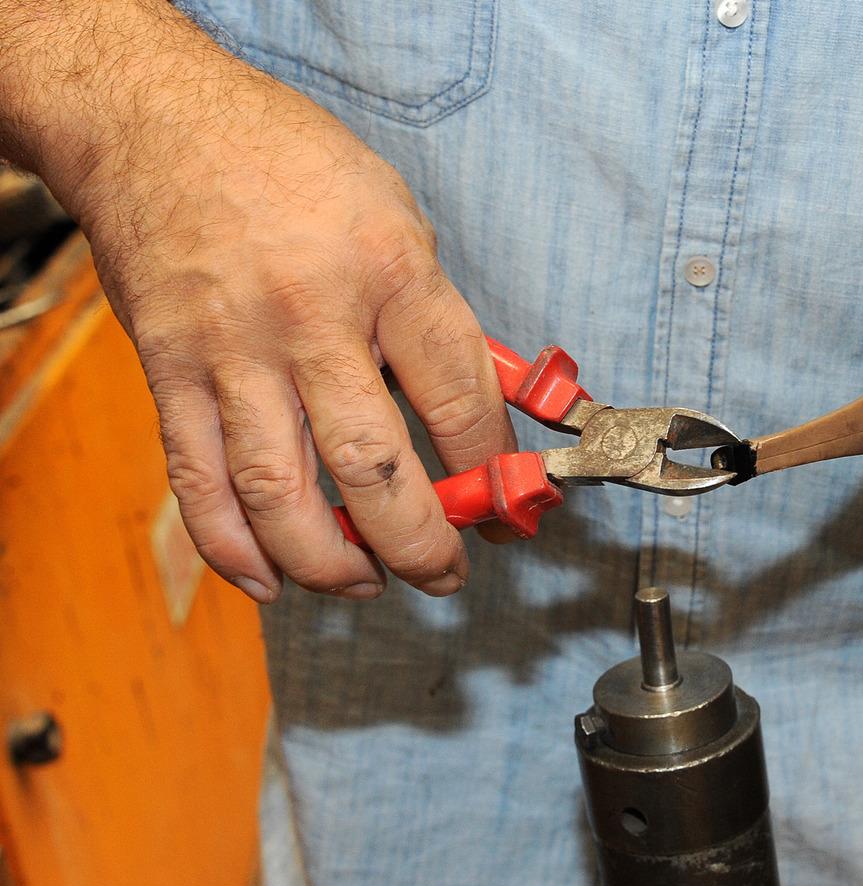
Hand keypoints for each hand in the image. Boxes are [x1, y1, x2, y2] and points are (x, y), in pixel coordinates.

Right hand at [57, 42, 513, 601]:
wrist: (157, 122)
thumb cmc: (288, 162)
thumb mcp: (397, 216)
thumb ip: (433, 316)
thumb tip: (473, 408)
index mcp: (388, 272)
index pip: (459, 399)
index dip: (490, 468)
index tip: (504, 502)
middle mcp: (311, 319)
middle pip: (374, 468)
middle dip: (420, 543)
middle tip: (443, 571)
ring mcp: (233, 353)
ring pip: (281, 495)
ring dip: (331, 562)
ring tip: (366, 584)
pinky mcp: (171, 374)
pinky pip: (201, 482)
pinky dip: (235, 548)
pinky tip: (273, 579)